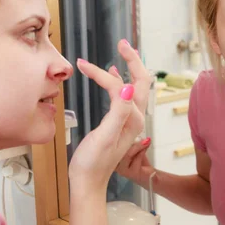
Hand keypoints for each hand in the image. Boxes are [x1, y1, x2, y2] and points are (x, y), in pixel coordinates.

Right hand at [69, 40, 151, 196]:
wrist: (88, 182)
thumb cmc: (93, 163)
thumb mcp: (105, 136)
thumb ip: (117, 112)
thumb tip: (125, 86)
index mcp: (132, 118)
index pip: (121, 85)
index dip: (102, 74)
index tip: (83, 65)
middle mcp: (135, 117)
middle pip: (141, 81)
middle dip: (133, 60)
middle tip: (122, 42)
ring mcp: (128, 120)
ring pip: (133, 87)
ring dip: (127, 68)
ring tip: (121, 50)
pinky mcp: (120, 123)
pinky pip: (124, 95)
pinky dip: (118, 80)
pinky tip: (111, 74)